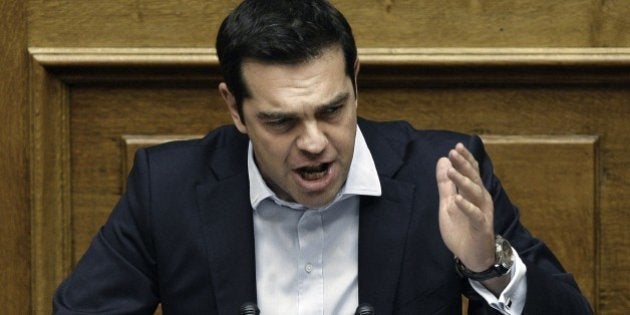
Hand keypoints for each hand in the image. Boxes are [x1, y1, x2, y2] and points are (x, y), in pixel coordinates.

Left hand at [436, 143, 494, 271]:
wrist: (472, 256)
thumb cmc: (462, 229)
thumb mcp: (448, 203)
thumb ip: (445, 184)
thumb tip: (443, 160)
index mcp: (473, 193)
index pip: (471, 172)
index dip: (465, 159)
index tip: (456, 147)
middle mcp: (480, 200)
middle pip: (474, 178)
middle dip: (464, 165)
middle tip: (454, 152)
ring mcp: (482, 213)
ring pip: (475, 193)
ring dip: (463, 181)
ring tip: (451, 171)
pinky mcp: (481, 227)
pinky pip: (475, 215)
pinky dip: (467, 206)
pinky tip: (458, 199)